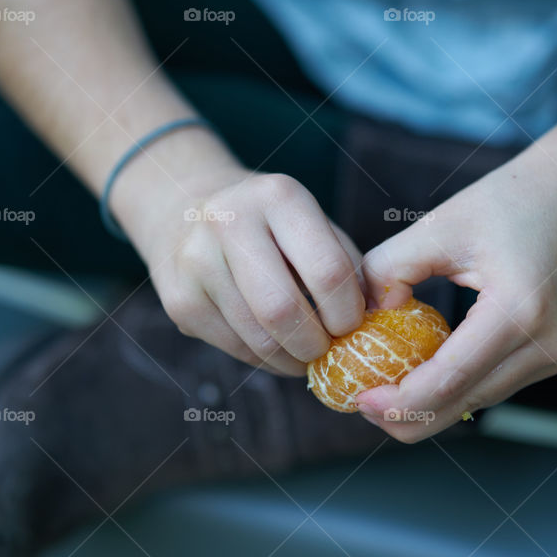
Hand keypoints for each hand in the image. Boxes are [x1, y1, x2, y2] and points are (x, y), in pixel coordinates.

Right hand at [140, 170, 365, 375]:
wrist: (188, 211)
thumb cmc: (274, 226)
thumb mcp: (315, 225)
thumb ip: (349, 267)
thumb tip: (378, 320)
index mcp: (278, 196)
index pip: (327, 271)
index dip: (348, 312)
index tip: (353, 324)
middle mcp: (229, 221)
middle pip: (284, 310)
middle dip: (317, 343)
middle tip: (330, 347)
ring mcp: (196, 261)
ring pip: (259, 338)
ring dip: (294, 359)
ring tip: (308, 352)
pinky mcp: (179, 300)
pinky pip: (236, 349)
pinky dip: (267, 360)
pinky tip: (277, 347)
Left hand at [356, 151, 556, 441]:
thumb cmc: (506, 201)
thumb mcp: (438, 227)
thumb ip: (389, 270)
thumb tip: (364, 320)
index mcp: (521, 311)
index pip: (451, 378)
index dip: (401, 400)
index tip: (360, 400)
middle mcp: (547, 343)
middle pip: (465, 402)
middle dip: (409, 415)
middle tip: (363, 405)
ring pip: (479, 401)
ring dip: (430, 404)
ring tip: (383, 390)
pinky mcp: (553, 355)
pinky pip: (493, 384)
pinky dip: (454, 387)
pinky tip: (419, 374)